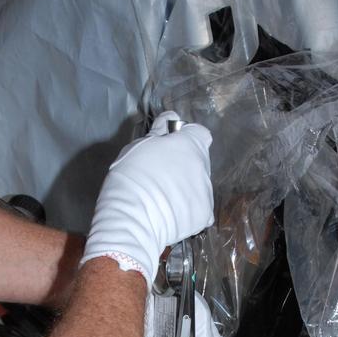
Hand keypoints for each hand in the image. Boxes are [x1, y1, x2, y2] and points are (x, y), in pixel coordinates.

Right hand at [80, 113, 213, 286]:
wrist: (133, 218)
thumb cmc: (131, 178)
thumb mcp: (139, 146)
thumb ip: (159, 132)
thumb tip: (170, 118)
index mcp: (189, 144)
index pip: (199, 133)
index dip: (186, 138)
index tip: (171, 147)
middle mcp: (203, 166)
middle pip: (199, 161)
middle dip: (184, 165)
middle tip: (161, 176)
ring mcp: (206, 191)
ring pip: (199, 185)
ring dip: (186, 187)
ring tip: (164, 197)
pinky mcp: (204, 214)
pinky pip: (199, 208)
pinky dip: (189, 209)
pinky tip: (171, 213)